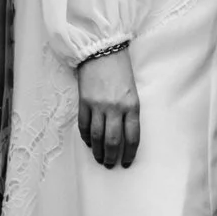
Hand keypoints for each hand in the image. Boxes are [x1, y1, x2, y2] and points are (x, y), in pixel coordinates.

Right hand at [76, 49, 140, 168]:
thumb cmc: (120, 70)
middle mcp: (115, 108)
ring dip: (98, 151)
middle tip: (111, 164)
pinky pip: (83, 126)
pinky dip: (85, 138)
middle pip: (113, 141)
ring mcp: (98, 106)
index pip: (132, 136)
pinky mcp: (84, 103)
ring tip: (100, 159)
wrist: (102, 51)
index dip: (129, 153)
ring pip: (97, 137)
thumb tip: (125, 134)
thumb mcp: (132, 91)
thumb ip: (129, 111)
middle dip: (112, 156)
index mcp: (132, 105)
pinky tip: (89, 143)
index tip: (126, 162)